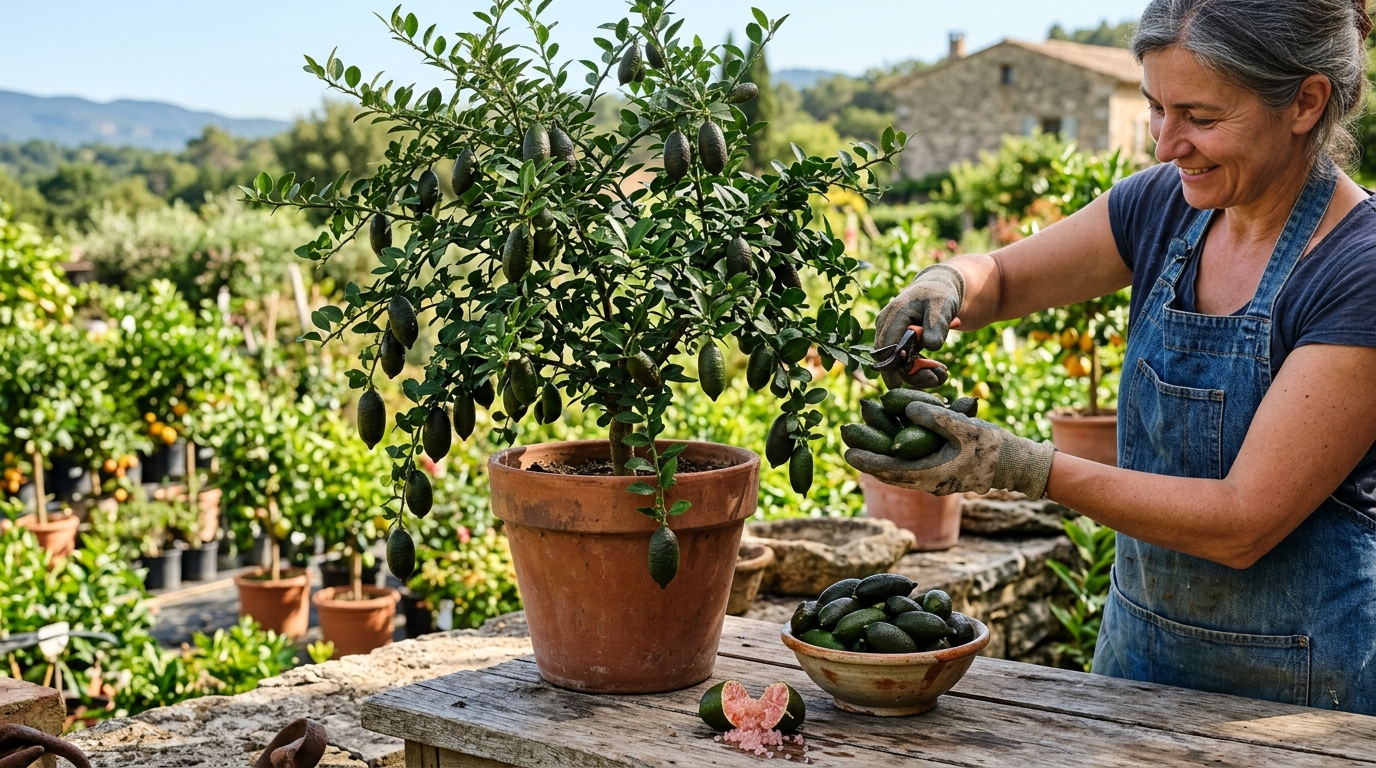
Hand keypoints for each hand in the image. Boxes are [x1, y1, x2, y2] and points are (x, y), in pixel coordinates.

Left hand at [845, 402, 1055, 498]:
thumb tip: (906, 408)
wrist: (1016, 464)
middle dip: (868, 452)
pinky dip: (898, 451)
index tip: (847, 453)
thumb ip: (935, 417)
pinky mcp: (940, 471)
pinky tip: (888, 436)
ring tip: (861, 432)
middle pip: (890, 468)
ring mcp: (934, 478)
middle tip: (846, 436)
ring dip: (881, 450)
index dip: (868, 460)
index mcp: (932, 474)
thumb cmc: (992, 446)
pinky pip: (912, 463)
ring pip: (900, 466)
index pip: (891, 470)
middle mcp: (928, 481)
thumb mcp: (964, 426)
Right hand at [875, 264, 963, 388]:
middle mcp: (886, 328)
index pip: (886, 348)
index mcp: (893, 316)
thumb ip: (936, 325)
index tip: (926, 376)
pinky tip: (939, 370)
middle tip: (939, 378)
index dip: (899, 368)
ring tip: (943, 374)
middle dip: (913, 376)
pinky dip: (920, 370)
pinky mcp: (898, 344)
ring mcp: (891, 337)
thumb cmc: (939, 294)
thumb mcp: (942, 305)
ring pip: (897, 366)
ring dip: (919, 375)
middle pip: (889, 362)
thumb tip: (930, 346)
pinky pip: (904, 364)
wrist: (939, 289)